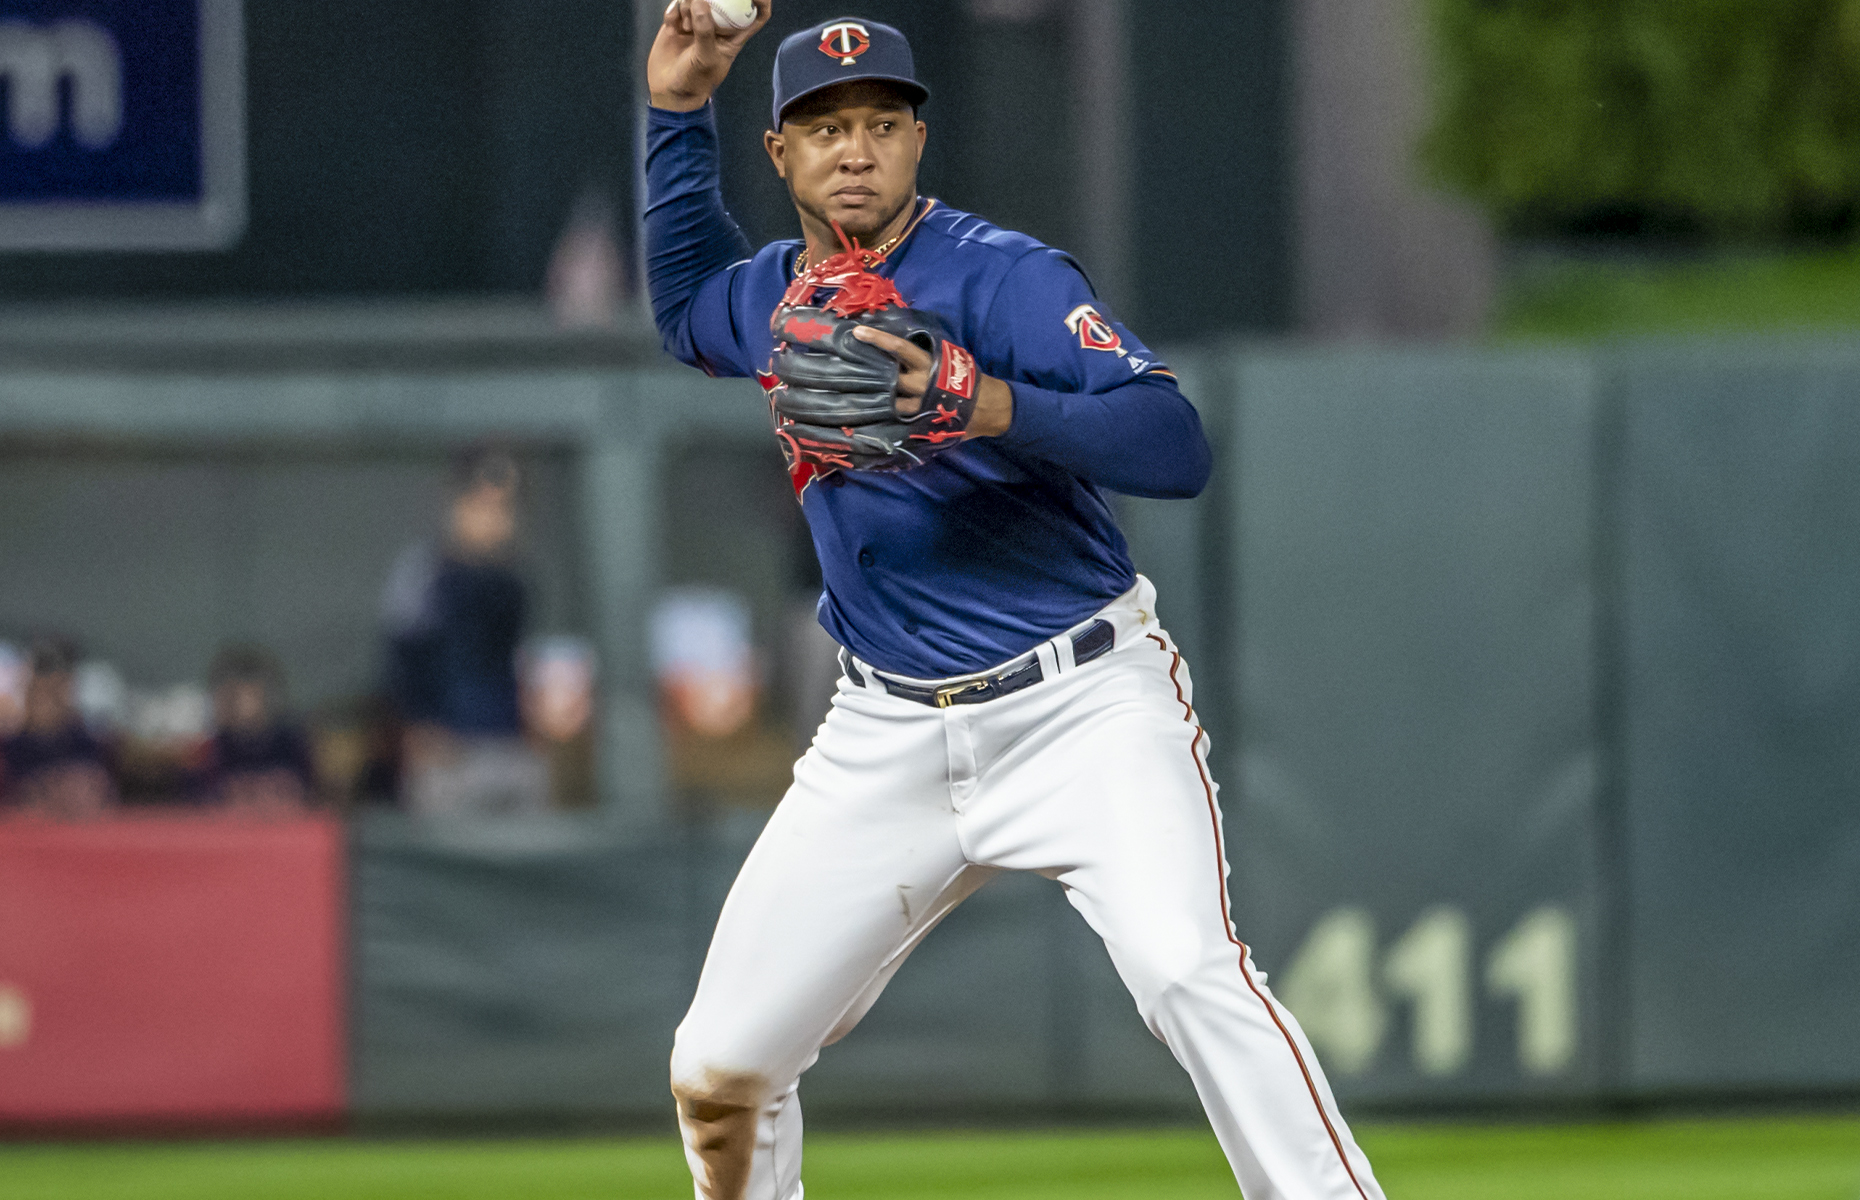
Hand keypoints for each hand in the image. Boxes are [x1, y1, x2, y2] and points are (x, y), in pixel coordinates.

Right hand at [647, 0, 771, 111]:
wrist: (669, 91)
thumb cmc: (695, 81)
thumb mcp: (705, 59)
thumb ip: (704, 31)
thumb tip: (699, 2)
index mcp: (734, 36)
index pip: (756, 15)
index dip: (760, 1)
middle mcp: (717, 26)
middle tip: (700, 1)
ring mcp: (697, 22)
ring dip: (689, 5)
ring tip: (686, 27)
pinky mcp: (678, 22)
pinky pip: (677, 5)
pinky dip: (674, 10)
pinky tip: (672, 24)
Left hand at [852, 325, 1013, 437]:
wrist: (986, 406)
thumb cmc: (966, 378)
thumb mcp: (948, 358)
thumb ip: (923, 355)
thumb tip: (898, 345)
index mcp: (928, 364)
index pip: (900, 348)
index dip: (878, 339)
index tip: (857, 331)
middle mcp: (921, 383)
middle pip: (888, 377)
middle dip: (867, 373)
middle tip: (842, 368)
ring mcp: (918, 405)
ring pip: (888, 402)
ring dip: (870, 399)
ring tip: (846, 398)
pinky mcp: (919, 423)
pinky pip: (897, 421)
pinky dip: (882, 421)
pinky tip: (864, 424)